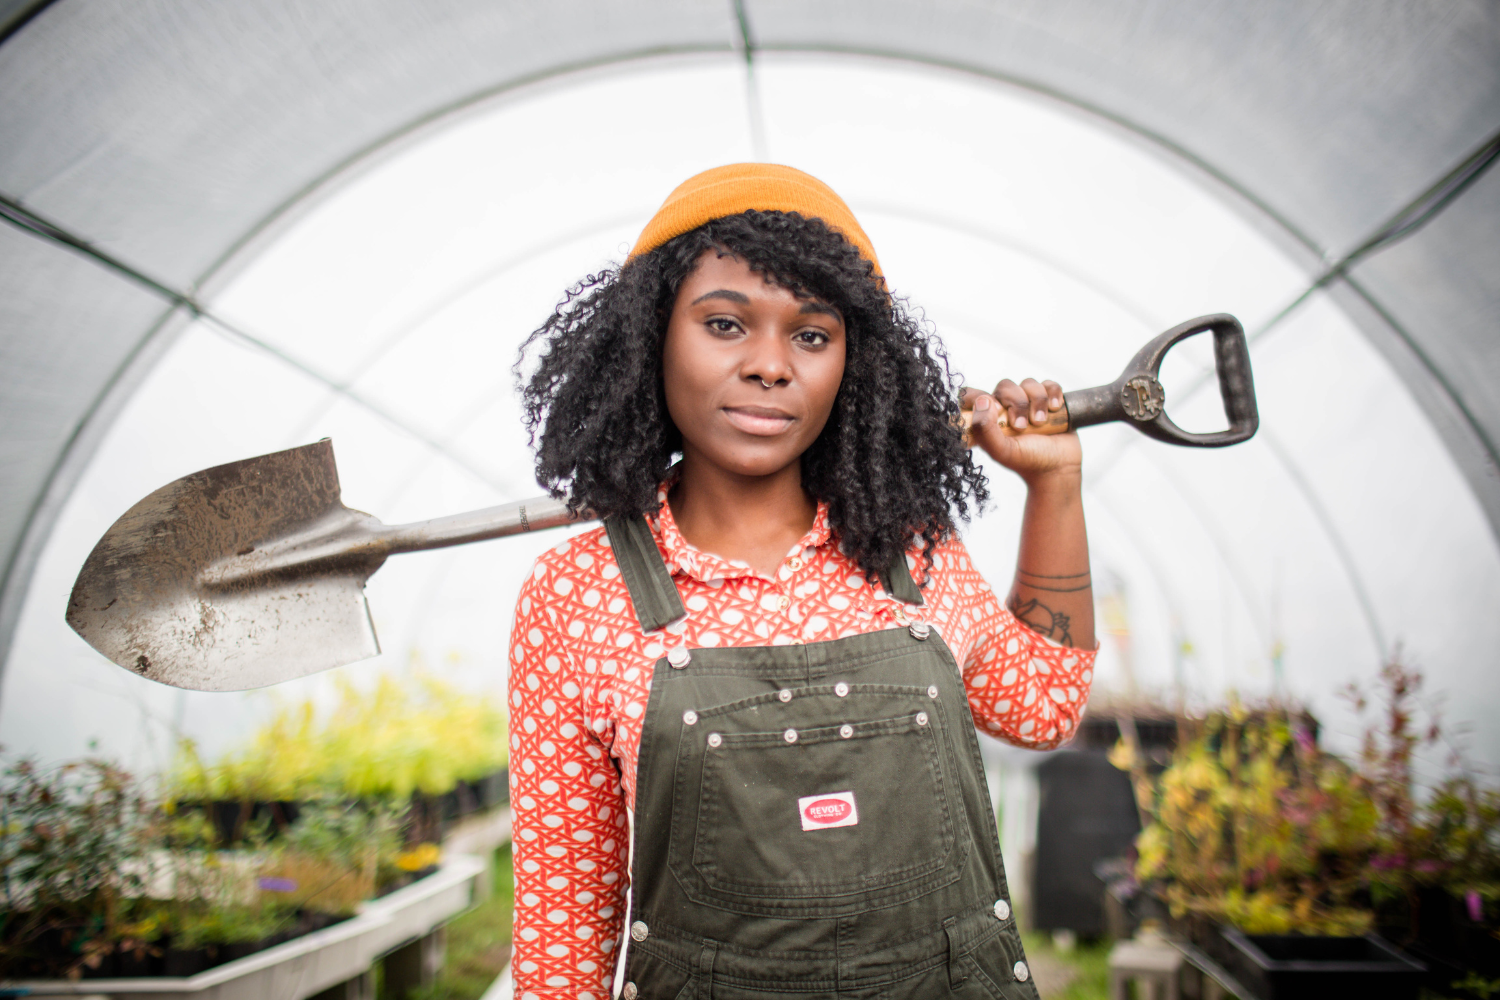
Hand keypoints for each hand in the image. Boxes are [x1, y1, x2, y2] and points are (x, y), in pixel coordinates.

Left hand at [962, 379, 1081, 482]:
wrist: (1059, 469)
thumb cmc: (1027, 461)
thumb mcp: (1001, 451)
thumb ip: (984, 429)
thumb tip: (983, 400)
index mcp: (988, 419)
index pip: (973, 395)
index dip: (982, 398)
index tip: (997, 413)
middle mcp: (1006, 409)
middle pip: (1005, 386)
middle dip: (1017, 404)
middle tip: (1022, 427)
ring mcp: (1029, 403)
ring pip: (1028, 383)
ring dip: (1037, 401)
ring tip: (1040, 422)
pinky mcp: (1049, 401)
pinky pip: (1049, 385)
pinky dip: (1053, 395)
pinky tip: (1055, 409)